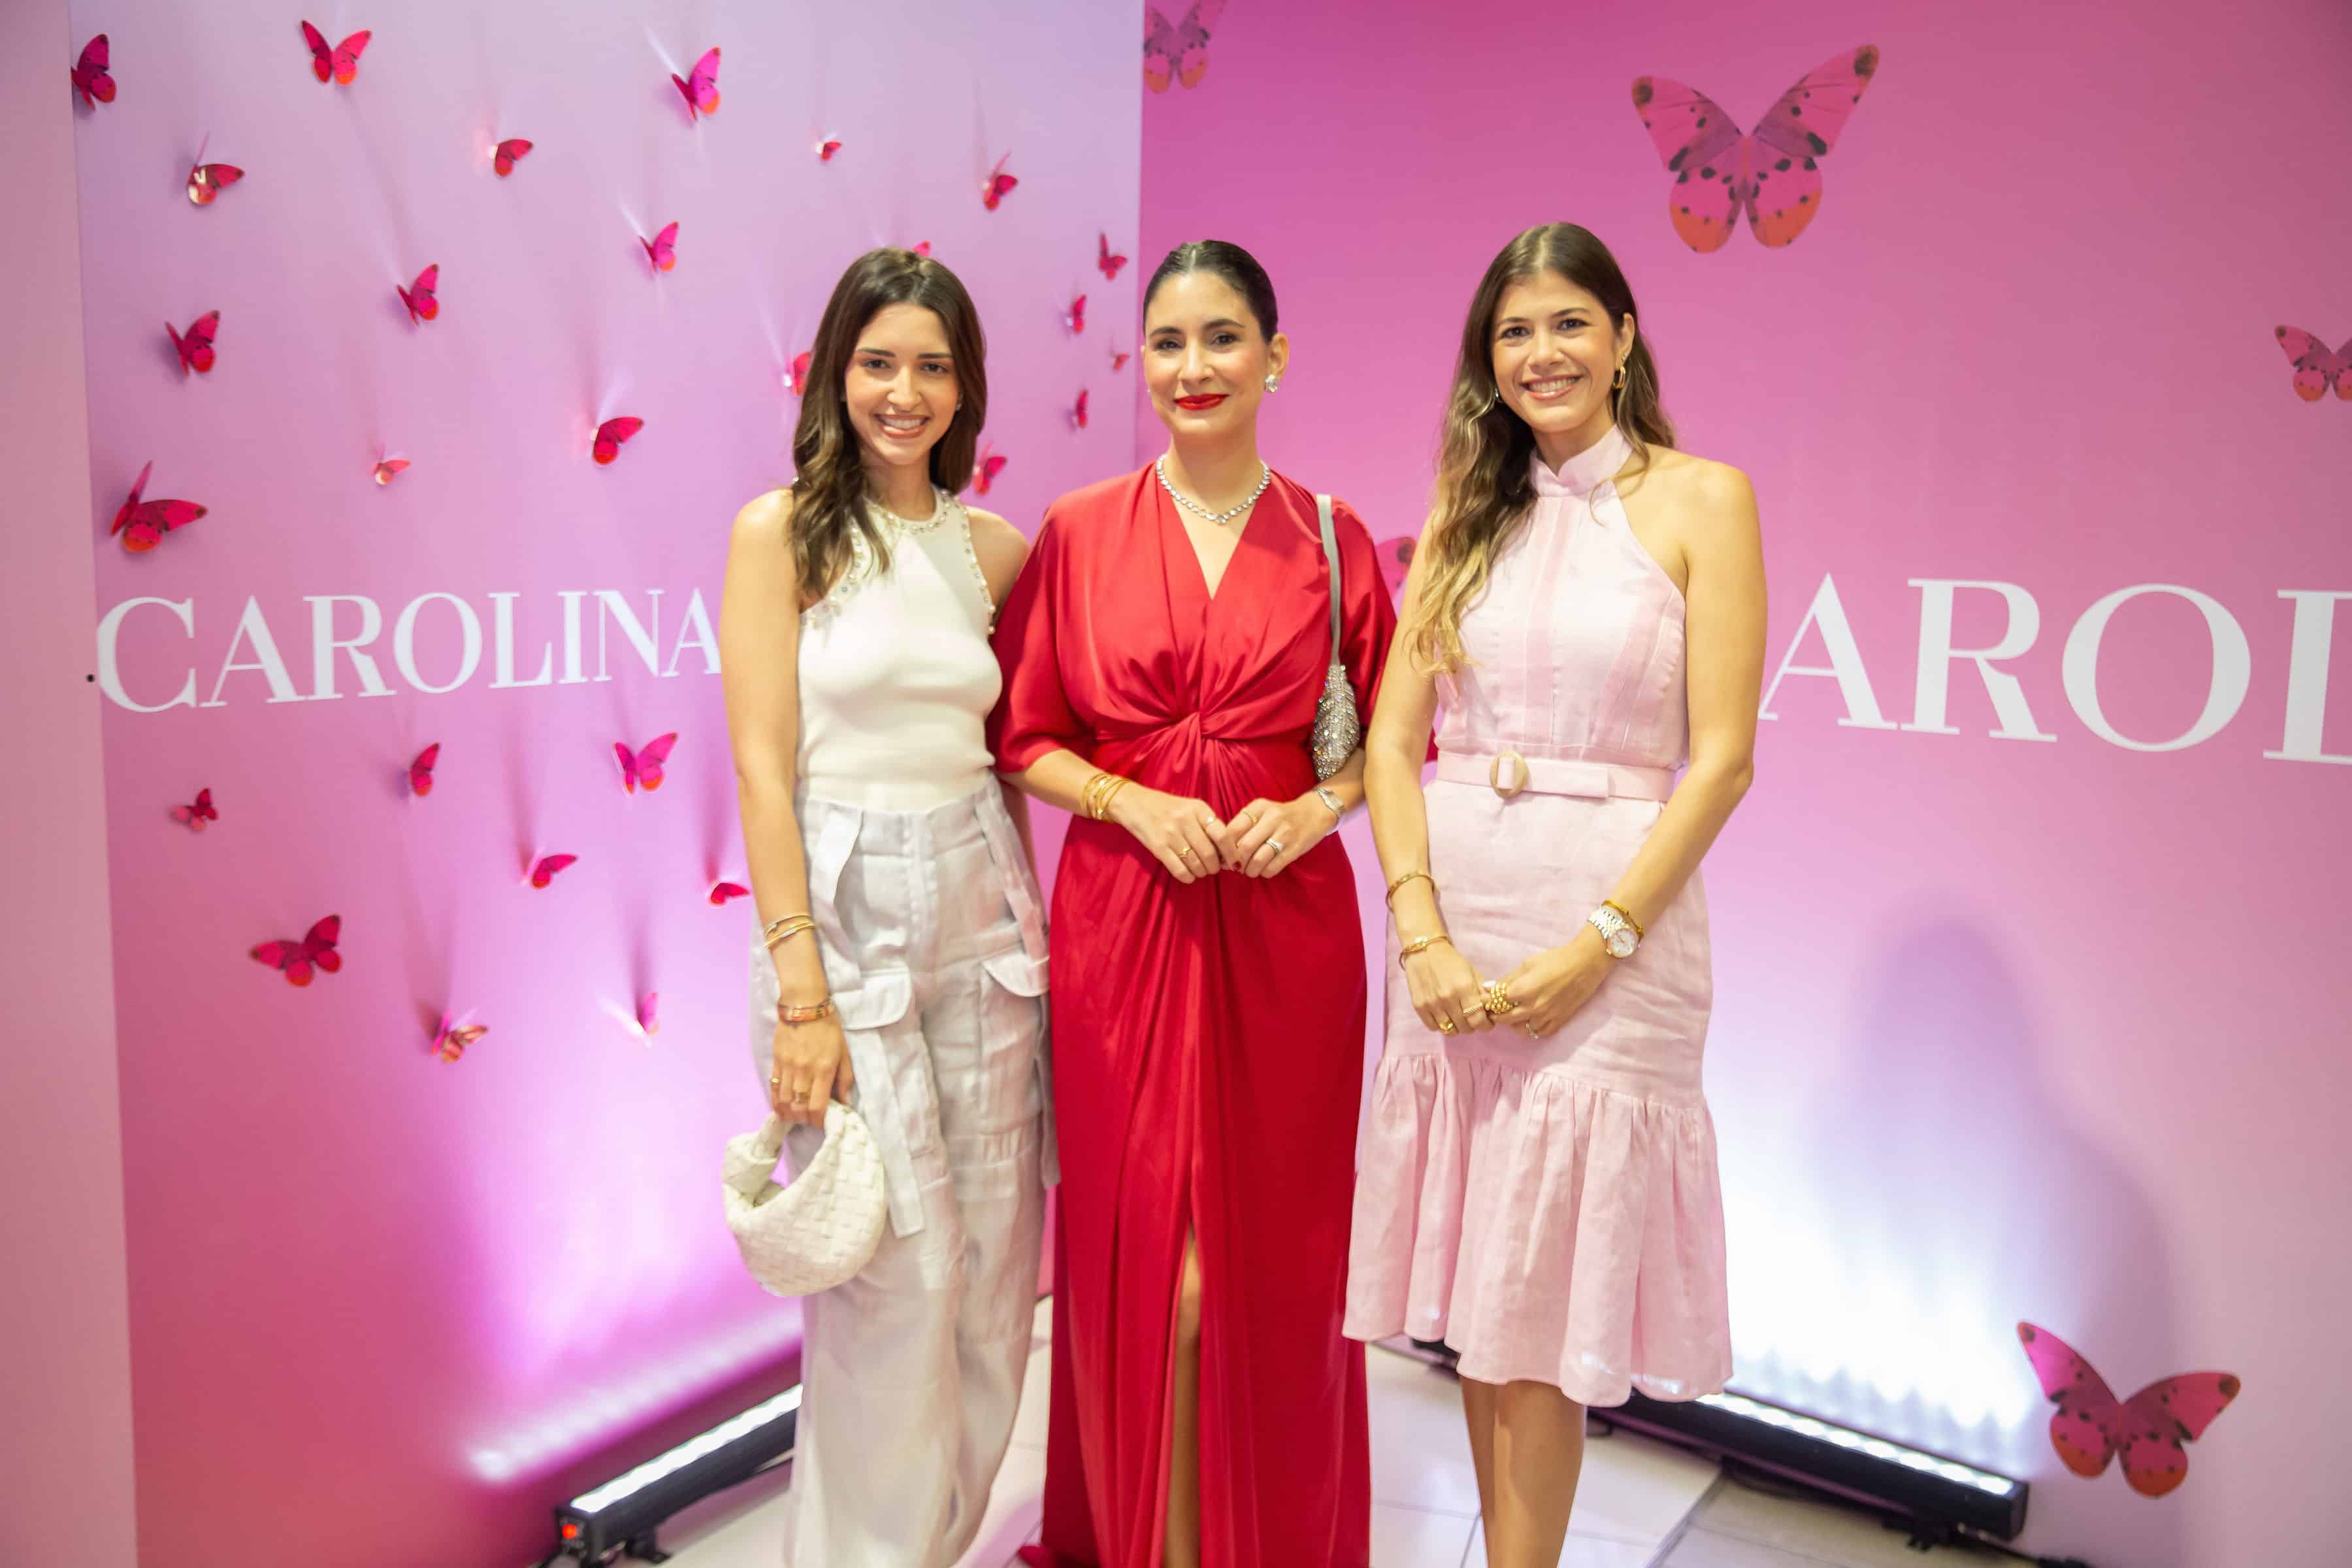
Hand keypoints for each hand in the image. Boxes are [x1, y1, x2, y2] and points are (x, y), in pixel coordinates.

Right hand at [770, 1012, 853, 1127]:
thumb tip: (844, 1103)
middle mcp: (804, 1071)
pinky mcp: (776, 1062)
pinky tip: (780, 1109)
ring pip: (784, 1100)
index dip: (818, 1120)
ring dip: (790, 1113)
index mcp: (824, 1070)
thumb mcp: (844, 1053)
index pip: (817, 1106)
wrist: (804, 1006)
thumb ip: (844, 1080)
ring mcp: (787, 1067)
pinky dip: (776, 1102)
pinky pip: (773, 1088)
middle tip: (809, 1120)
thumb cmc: (829, 1030)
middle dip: (804, 1119)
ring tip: (796, 1116)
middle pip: (799, 1107)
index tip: (821, 1123)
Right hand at [1107, 784, 1235, 884]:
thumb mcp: (1191, 807)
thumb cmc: (1169, 808)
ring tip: (1201, 871)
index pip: (1222, 834)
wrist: (1135, 804)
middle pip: (1209, 853)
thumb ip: (1209, 824)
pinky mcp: (1158, 847)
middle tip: (1214, 868)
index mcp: (1198, 808)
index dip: (1231, 852)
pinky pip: (1179, 870)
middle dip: (1215, 867)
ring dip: (1202, 873)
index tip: (1234, 862)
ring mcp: (1170, 834)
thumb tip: (1228, 851)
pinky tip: (1189, 876)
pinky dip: (1188, 877)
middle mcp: (1185, 820)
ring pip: (1196, 864)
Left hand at [1226, 792, 1335, 877]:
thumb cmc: (1280, 816)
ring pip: (1257, 860)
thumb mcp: (1260, 812)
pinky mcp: (1295, 849)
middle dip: (1236, 862)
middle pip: (1244, 847)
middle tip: (1236, 867)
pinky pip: (1272, 868)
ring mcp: (1285, 834)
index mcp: (1258, 807)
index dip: (1224, 848)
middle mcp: (1271, 818)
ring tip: (1249, 870)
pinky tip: (1264, 869)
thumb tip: (1221, 852)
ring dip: (1249, 870)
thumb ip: (1241, 826)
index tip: (1223, 857)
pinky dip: (1264, 873)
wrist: (1314, 813)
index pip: (1232, 830)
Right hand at [1402, 939, 1492, 1034]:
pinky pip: (1434, 1027)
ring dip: (1457, 1027)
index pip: (1478, 1020)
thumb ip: (1482, 993)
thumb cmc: (1452, 961)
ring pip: (1450, 1031)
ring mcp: (1432, 1003)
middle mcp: (1448, 998)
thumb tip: (1492, 1010)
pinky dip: (1441, 1025)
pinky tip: (1445, 1016)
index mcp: (1464, 987)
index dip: (1485, 1025)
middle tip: (1472, 1018)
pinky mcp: (1419, 1006)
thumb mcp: (1472, 972)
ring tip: (1459, 1018)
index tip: (1487, 1023)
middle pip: (1465, 1028)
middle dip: (1472, 1025)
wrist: (1424, 950)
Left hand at [1492, 931, 1611, 1040]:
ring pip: (1520, 1029)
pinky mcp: (1559, 1022)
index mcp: (1522, 990)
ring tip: (1515, 1013)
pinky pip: (1539, 1033)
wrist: (1585, 964)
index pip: (1495, 1002)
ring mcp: (1546, 1017)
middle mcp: (1533, 1007)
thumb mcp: (1527, 964)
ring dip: (1513, 1023)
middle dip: (1496, 1014)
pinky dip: (1532, 1028)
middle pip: (1504, 1019)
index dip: (1488, 1000)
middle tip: (1495, 1009)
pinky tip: (1531, 1019)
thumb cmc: (1555, 959)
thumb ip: (1507, 979)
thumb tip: (1488, 988)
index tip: (1486, 998)